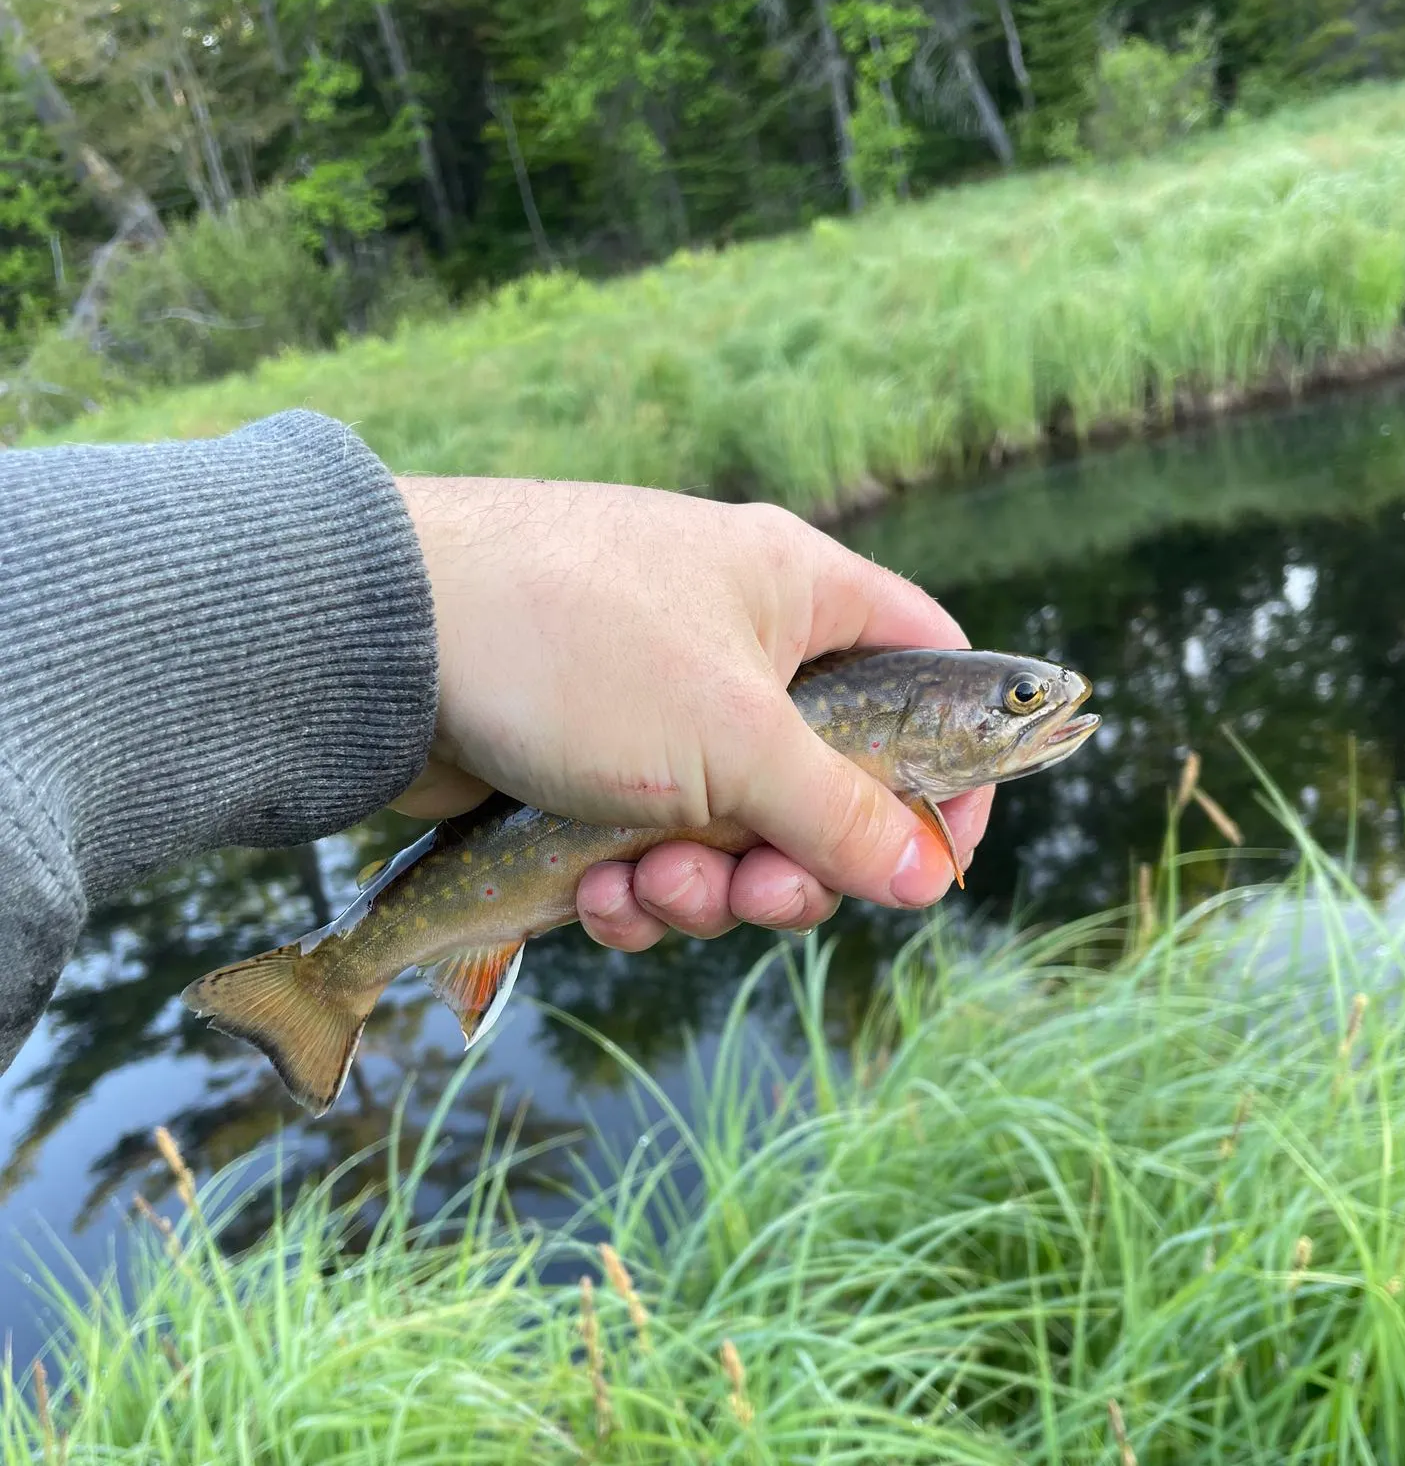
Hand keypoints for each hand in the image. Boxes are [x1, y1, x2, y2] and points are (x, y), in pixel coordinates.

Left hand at [389, 477, 992, 950]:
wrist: (375, 642)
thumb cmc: (577, 649)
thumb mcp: (736, 739)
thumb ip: (842, 812)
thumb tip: (927, 876)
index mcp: (796, 591)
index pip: (925, 665)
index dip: (949, 766)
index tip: (937, 857)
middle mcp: (736, 641)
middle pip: (829, 781)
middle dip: (798, 862)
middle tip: (763, 894)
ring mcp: (658, 705)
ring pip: (735, 831)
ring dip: (708, 888)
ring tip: (653, 886)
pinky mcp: (589, 762)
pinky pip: (654, 845)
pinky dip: (636, 885)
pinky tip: (596, 894)